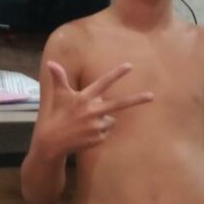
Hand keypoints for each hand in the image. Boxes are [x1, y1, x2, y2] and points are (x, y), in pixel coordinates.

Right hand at [36, 62, 153, 159]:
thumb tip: (50, 62)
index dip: (116, 74)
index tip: (130, 66)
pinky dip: (99, 132)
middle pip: (119, 104)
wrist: (53, 141)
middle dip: (137, 100)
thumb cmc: (57, 113)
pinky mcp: (98, 137)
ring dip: (103, 120)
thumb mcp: (59, 95)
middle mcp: (92, 110)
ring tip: (86, 123)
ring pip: (111, 120)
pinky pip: (106, 132)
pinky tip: (86, 133)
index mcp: (84, 97)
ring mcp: (96, 125)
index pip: (103, 82)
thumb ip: (59, 78)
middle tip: (152, 96)